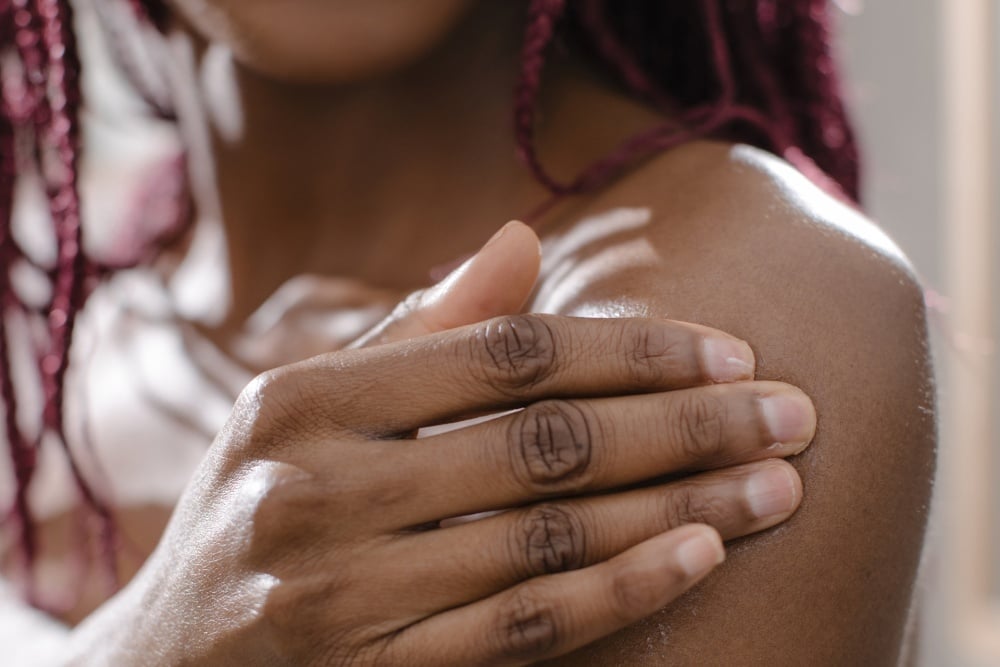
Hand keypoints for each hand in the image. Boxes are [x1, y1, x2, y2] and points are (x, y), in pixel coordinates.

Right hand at [78, 312, 814, 665]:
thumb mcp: (304, 410)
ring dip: (681, 507)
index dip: (631, 348)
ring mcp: (335, 589)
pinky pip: (519, 626)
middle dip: (686, 424)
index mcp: (304, 398)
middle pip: (546, 439)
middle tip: (792, 412)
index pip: (505, 351)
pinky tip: (699, 558)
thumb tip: (523, 239)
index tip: (730, 351)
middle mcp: (314, 484)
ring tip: (776, 486)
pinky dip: (619, 591)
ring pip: (549, 533)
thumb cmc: (253, 515)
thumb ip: (417, 329)